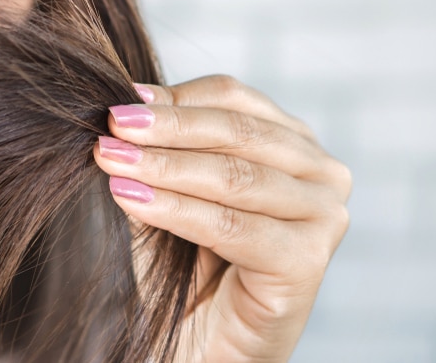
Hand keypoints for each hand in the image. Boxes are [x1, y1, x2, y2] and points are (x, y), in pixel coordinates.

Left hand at [93, 75, 350, 361]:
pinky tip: (131, 198)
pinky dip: (176, 209)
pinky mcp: (309, 260)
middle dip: (166, 128)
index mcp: (292, 142)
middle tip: (111, 125)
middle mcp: (321, 171)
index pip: (233, 98)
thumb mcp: (166, 192)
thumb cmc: (189, 267)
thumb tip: (127, 102)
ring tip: (111, 159)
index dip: (175, 98)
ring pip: (233, 176)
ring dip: (164, 165)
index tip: (119, 102)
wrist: (201, 347)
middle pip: (236, 131)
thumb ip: (156, 150)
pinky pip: (232, 225)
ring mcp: (324, 214)